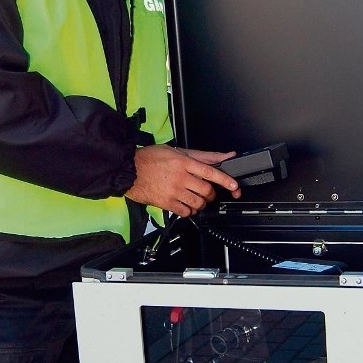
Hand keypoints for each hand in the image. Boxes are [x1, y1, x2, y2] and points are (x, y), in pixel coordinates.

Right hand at [125, 144, 240, 216]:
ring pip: (198, 203)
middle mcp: (180, 177)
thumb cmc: (150, 158)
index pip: (210, 172)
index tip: (234, 186)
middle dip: (211, 194)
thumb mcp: (176, 150)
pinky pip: (185, 212)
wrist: (128, 170)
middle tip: (208, 193)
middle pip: (206, 190)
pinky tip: (185, 204)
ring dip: (201, 203)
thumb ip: (202, 155)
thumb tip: (224, 155)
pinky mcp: (166, 203)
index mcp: (183, 162)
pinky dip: (189, 210)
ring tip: (196, 199)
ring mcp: (173, 191)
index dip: (225, 180)